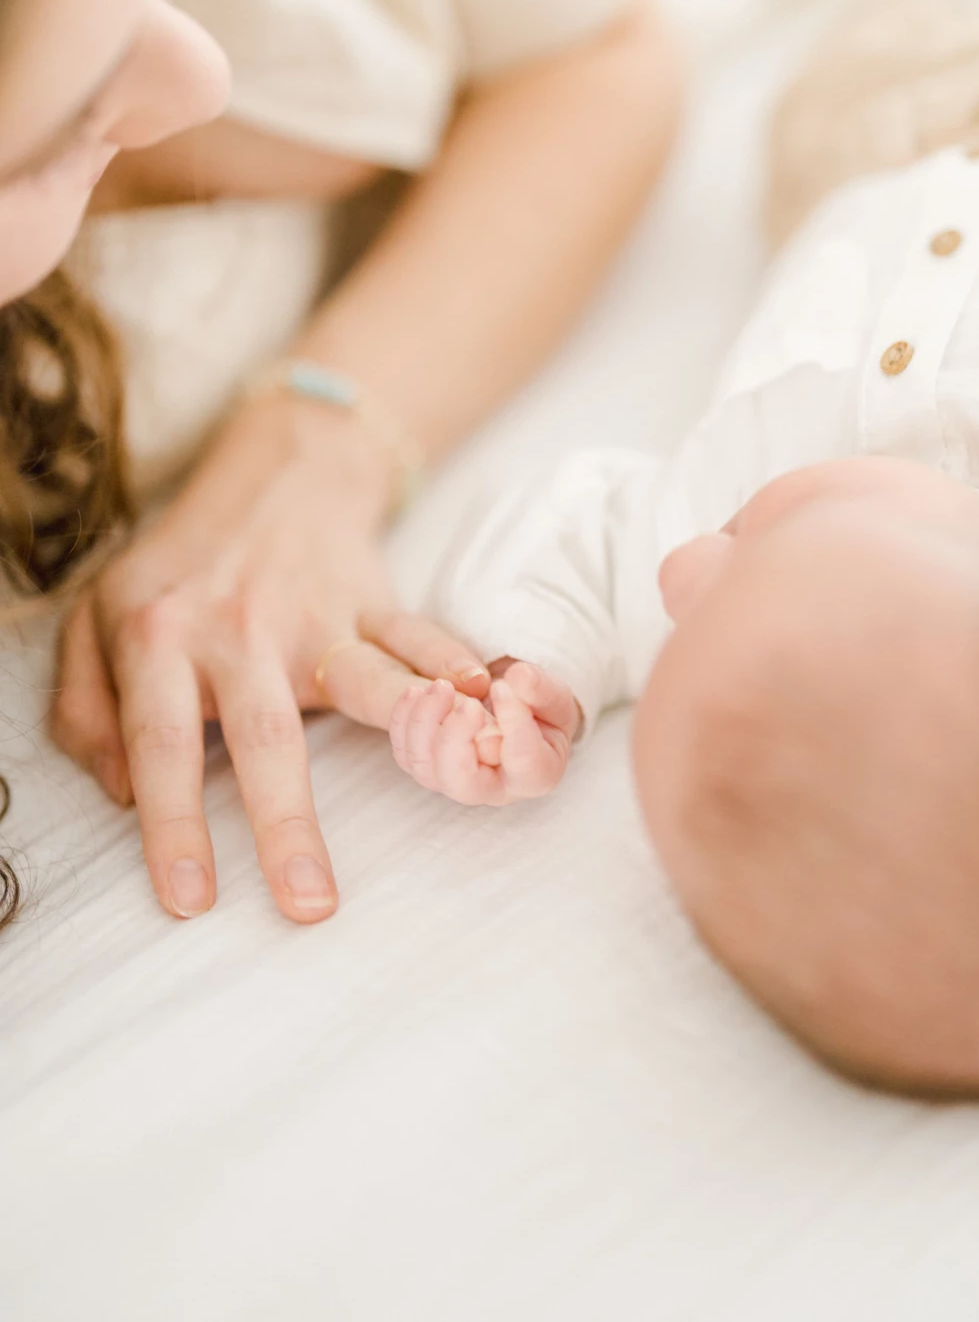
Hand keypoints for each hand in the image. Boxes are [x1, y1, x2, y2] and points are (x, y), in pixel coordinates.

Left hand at [49, 394, 487, 924]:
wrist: (274, 472)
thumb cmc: (179, 566)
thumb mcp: (96, 619)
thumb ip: (83, 708)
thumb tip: (117, 791)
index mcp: (160, 638)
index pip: (158, 742)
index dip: (172, 823)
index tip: (192, 898)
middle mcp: (241, 630)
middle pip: (266, 737)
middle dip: (287, 826)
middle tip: (310, 904)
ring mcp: (316, 616)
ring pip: (364, 684)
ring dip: (412, 733)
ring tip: (458, 777)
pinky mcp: (373, 604)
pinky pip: (423, 640)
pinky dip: (462, 672)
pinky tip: (496, 701)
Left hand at [388, 660, 580, 804]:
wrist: (515, 707)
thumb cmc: (538, 705)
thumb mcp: (550, 691)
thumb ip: (538, 686)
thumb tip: (518, 677)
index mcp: (535, 773)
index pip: (525, 762)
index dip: (513, 725)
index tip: (502, 687)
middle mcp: (493, 787)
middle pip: (465, 784)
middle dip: (457, 739)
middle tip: (466, 701)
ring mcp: (455, 780)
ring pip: (427, 770)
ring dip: (426, 725)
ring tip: (439, 686)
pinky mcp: (428, 765)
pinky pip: (405, 754)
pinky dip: (404, 723)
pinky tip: (415, 691)